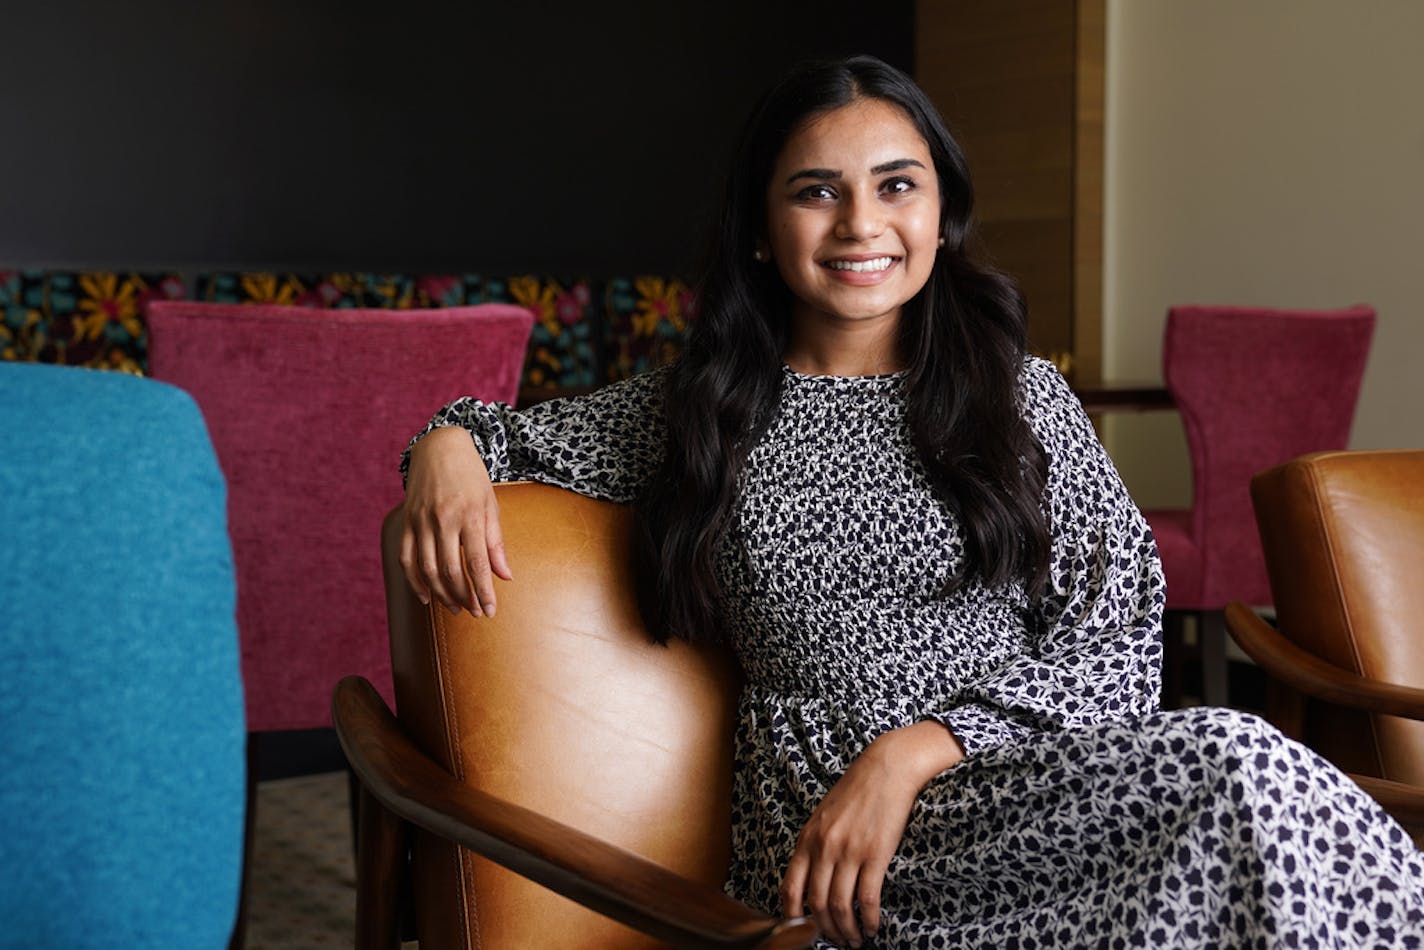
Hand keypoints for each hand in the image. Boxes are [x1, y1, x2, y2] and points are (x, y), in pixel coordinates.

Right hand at [399, 426, 512, 616]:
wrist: (440, 447)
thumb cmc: (471, 477)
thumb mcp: (490, 504)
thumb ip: (495, 542)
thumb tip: (505, 576)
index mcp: (469, 515)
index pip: (477, 563)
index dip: (484, 591)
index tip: (490, 611)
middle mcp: (443, 519)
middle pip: (451, 570)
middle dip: (464, 597)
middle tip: (475, 612)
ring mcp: (421, 521)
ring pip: (427, 568)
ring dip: (442, 594)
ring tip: (456, 607)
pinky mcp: (406, 521)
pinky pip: (406, 558)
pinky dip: (414, 581)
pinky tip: (426, 596)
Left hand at [780, 721, 963, 946]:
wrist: (886, 768)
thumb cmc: (857, 790)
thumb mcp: (824, 815)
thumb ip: (815, 844)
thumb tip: (811, 876)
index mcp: (808, 839)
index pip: (790, 888)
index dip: (793, 917)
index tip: (802, 932)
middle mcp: (824, 848)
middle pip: (816, 904)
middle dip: (824, 930)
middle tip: (836, 940)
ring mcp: (848, 852)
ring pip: (840, 906)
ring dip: (847, 930)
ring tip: (854, 940)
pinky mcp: (875, 854)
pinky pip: (867, 898)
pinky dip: (868, 919)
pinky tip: (872, 926)